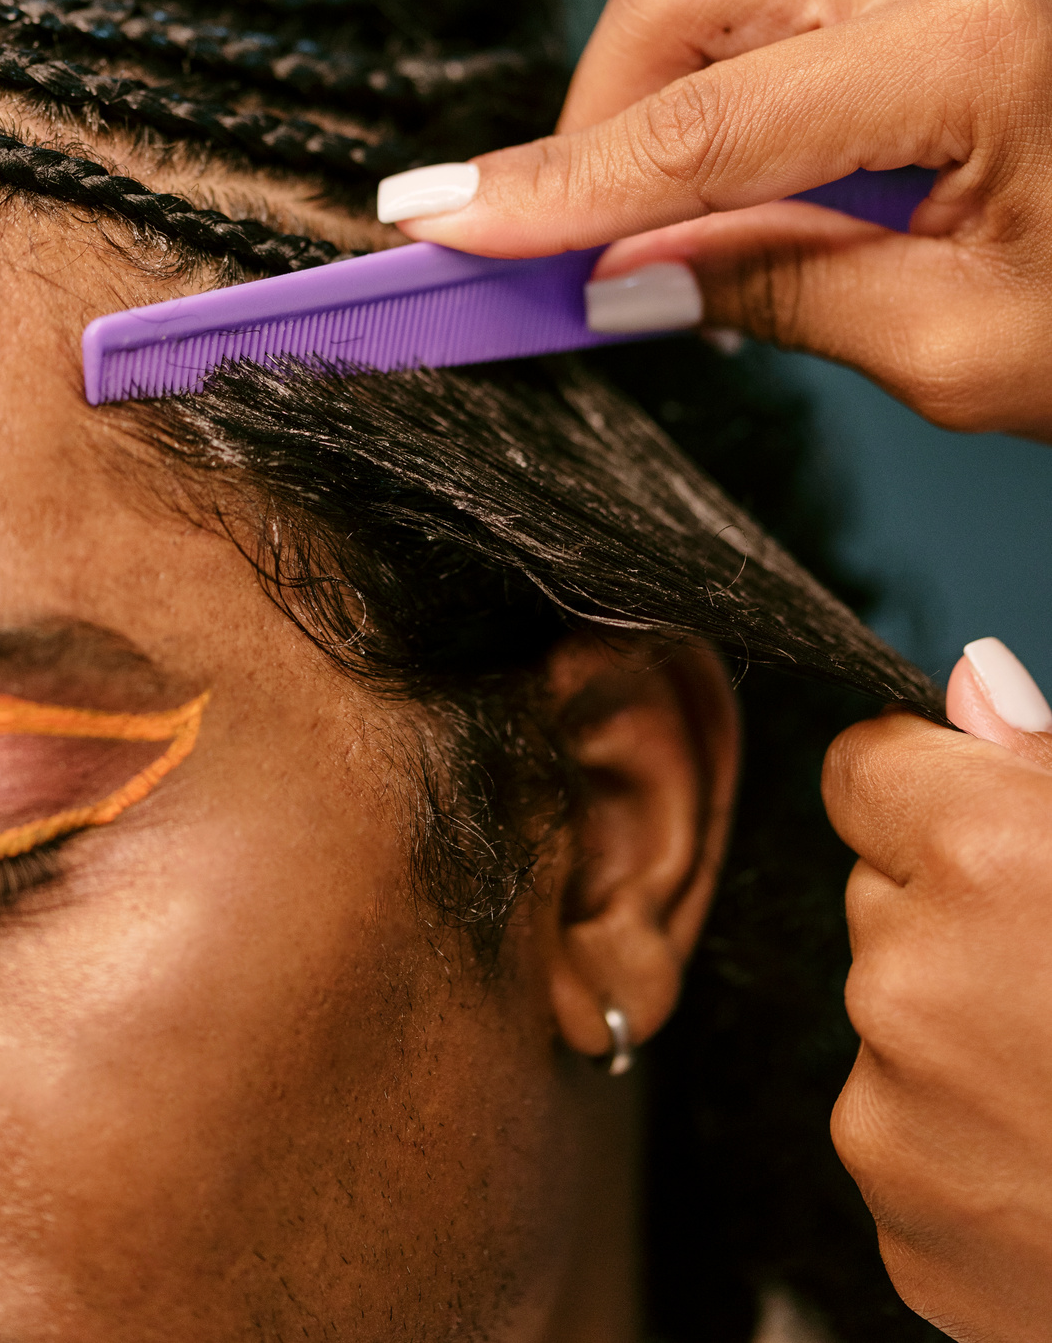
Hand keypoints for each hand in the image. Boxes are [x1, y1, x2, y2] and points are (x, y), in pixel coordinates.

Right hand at [381, 0, 1051, 440]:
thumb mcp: (956, 344)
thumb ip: (769, 290)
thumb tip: (615, 275)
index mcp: (974, 39)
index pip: (699, 123)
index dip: (554, 188)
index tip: (441, 230)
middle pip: (676, 0)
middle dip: (597, 131)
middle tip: (570, 255)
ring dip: (657, 108)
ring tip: (686, 230)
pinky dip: (720, 84)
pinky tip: (750, 177)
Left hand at [824, 638, 1051, 1340]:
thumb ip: (1041, 766)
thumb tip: (969, 681)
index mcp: (980, 859)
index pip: (860, 770)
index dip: (927, 795)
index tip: (982, 835)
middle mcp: (907, 977)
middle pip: (878, 897)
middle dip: (951, 919)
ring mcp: (892, 1107)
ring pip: (885, 1016)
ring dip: (954, 1031)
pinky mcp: (899, 1212)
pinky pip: (897, 1128)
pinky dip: (958, 1141)